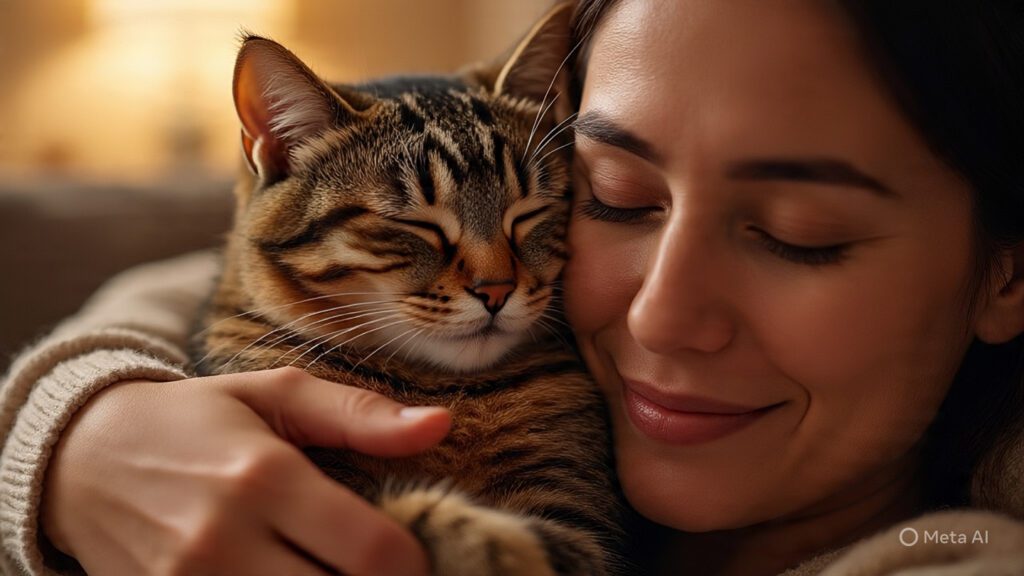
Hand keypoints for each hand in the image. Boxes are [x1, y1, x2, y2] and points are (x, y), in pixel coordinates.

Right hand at [41, 367, 449, 575]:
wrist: (83, 457)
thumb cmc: (196, 419)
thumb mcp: (277, 395)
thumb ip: (361, 414)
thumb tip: (440, 425)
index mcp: (265, 477)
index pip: (374, 554)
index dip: (413, 566)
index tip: (411, 555)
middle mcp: (224, 540)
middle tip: (372, 567)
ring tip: (332, 569)